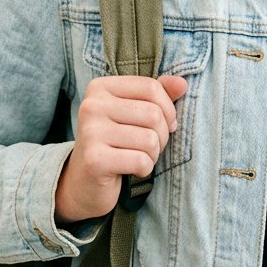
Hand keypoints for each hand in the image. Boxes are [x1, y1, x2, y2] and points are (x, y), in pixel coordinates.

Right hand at [55, 75, 187, 224]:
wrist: (84, 182)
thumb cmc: (115, 142)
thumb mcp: (134, 113)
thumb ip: (158, 95)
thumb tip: (182, 84)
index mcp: (100, 87)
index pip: (151, 87)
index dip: (167, 108)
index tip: (164, 123)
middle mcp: (92, 106)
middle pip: (153, 114)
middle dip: (162, 135)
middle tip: (150, 146)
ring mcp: (91, 132)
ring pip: (150, 139)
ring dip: (153, 154)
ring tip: (138, 157)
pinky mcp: (95, 160)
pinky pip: (141, 161)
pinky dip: (144, 168)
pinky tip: (131, 170)